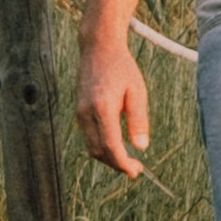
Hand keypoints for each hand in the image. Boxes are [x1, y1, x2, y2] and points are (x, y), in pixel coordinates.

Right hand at [75, 38, 151, 177]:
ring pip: (91, 147)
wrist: (98, 48)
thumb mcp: (137, 91)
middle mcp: (86, 113)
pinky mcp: (79, 112)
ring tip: (128, 161)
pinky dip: (101, 148)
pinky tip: (116, 148)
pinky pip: (88, 137)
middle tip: (135, 169)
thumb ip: (138, 120)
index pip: (110, 145)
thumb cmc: (122, 67)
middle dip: (116, 164)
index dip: (122, 163)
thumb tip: (141, 147)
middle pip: (99, 151)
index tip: (136, 171)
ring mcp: (80, 113)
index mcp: (102, 107)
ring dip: (108, 158)